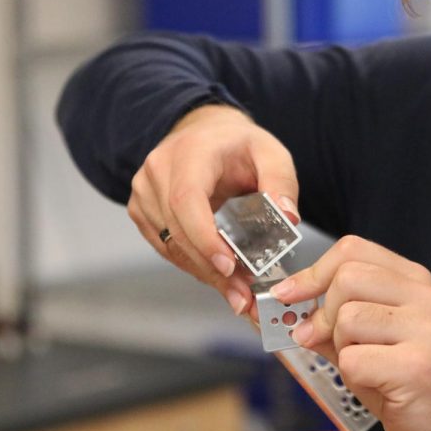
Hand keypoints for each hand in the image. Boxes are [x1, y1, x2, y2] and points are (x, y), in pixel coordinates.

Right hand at [127, 104, 299, 318]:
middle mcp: (158, 171)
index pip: (185, 199)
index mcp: (189, 153)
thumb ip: (282, 182)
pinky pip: (166, 248)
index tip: (228, 266)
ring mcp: (145, 192)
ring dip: (204, 273)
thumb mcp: (271, 153)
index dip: (203, 237)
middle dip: (211, 268)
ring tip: (239, 294)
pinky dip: (193, 266)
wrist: (207, 134)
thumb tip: (288, 218)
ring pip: (170, 246)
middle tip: (244, 296)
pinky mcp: (143, 211)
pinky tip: (219, 278)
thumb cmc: (239, 145)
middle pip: (178, 230)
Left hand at [271, 236, 430, 430]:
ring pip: (347, 318)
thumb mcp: (370, 340)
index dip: (314, 271)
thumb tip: (292, 312)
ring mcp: (425, 328)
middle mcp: (425, 297)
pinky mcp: (416, 365)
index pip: (353, 249)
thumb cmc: (408, 381)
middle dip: (324, 314)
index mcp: (414, 281)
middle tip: (325, 339)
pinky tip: (376, 382)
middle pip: (346, 278)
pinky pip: (352, 359)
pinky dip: (351, 375)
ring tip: (367, 365)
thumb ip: (333, 322)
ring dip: (342, 348)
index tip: (290, 292)